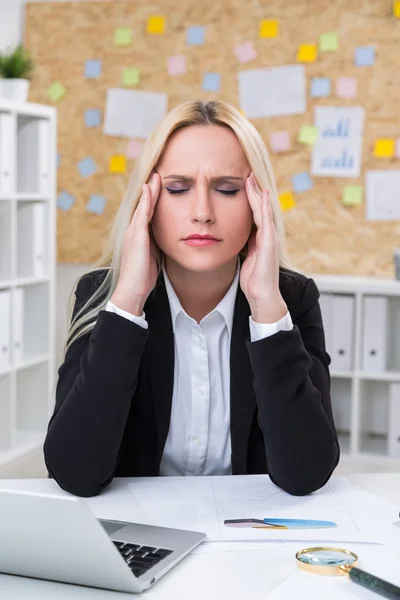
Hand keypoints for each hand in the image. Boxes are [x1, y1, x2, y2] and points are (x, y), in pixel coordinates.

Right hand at [111, 172, 160, 314]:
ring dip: (149, 191)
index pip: (146, 214)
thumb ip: (156, 247)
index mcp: (138, 237)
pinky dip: (146, 201)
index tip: (160, 187)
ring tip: (156, 176)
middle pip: (143, 206)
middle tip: (158, 174)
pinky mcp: (136, 236)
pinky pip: (142, 214)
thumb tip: (167, 241)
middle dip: (151, 190)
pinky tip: (150, 189)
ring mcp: (133, 233)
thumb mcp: (152, 258)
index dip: (152, 200)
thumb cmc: (142, 278)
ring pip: (143, 207)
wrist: (132, 290)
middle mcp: (133, 232)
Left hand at [240, 172, 286, 322]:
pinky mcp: (270, 243)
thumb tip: (239, 236)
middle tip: (248, 174)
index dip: (250, 199)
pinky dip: (265, 207)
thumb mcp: (247, 258)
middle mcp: (269, 236)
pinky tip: (263, 195)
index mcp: (262, 239)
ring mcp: (271, 239)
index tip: (244, 184)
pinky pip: (267, 221)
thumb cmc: (254, 281)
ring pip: (264, 211)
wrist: (262, 296)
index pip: (255, 214)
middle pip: (261, 208)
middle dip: (254, 191)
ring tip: (251, 178)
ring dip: (258, 194)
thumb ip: (246, 245)